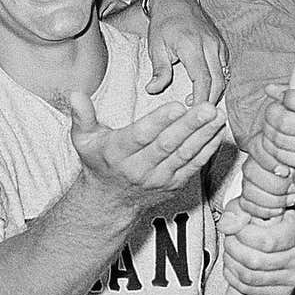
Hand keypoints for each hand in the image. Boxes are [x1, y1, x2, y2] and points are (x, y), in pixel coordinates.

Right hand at [68, 91, 225, 208]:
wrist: (110, 201)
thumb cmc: (99, 162)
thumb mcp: (83, 140)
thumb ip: (81, 116)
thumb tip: (76, 93)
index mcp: (117, 153)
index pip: (141, 136)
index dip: (159, 121)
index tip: (177, 106)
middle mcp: (139, 168)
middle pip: (168, 145)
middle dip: (190, 126)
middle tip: (207, 107)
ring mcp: (159, 179)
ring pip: (185, 155)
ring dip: (204, 135)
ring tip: (218, 115)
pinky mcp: (174, 185)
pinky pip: (194, 165)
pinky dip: (208, 148)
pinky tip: (218, 131)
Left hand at [143, 0, 226, 103]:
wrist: (176, 0)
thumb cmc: (163, 24)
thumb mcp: (155, 46)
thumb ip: (159, 70)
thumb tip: (152, 90)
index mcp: (192, 46)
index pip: (203, 79)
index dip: (201, 98)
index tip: (193, 111)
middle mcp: (210, 45)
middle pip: (219, 81)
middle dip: (210, 100)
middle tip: (197, 113)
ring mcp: (218, 44)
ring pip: (225, 75)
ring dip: (216, 92)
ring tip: (200, 104)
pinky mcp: (221, 44)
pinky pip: (224, 67)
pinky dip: (219, 81)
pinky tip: (206, 89)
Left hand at [218, 199, 294, 294]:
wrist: (288, 233)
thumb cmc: (273, 218)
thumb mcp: (258, 205)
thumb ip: (239, 211)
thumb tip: (226, 225)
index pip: (266, 241)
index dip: (242, 235)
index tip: (234, 227)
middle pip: (255, 261)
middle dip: (233, 248)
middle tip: (228, 238)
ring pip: (250, 277)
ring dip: (231, 263)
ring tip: (229, 250)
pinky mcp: (285, 291)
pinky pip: (250, 291)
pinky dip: (234, 278)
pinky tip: (232, 265)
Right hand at [238, 145, 294, 217]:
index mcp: (267, 146)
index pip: (257, 150)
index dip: (270, 163)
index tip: (286, 173)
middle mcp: (254, 161)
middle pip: (251, 172)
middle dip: (276, 186)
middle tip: (294, 189)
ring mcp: (249, 180)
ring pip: (248, 190)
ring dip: (272, 201)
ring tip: (291, 199)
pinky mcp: (250, 197)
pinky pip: (247, 204)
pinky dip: (264, 211)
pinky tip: (280, 210)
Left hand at [261, 84, 294, 187]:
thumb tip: (270, 89)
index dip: (286, 98)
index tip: (285, 98)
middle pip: (285, 122)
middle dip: (272, 114)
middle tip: (273, 112)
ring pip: (280, 142)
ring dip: (269, 132)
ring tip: (273, 126)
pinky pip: (284, 159)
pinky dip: (275, 149)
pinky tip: (278, 143)